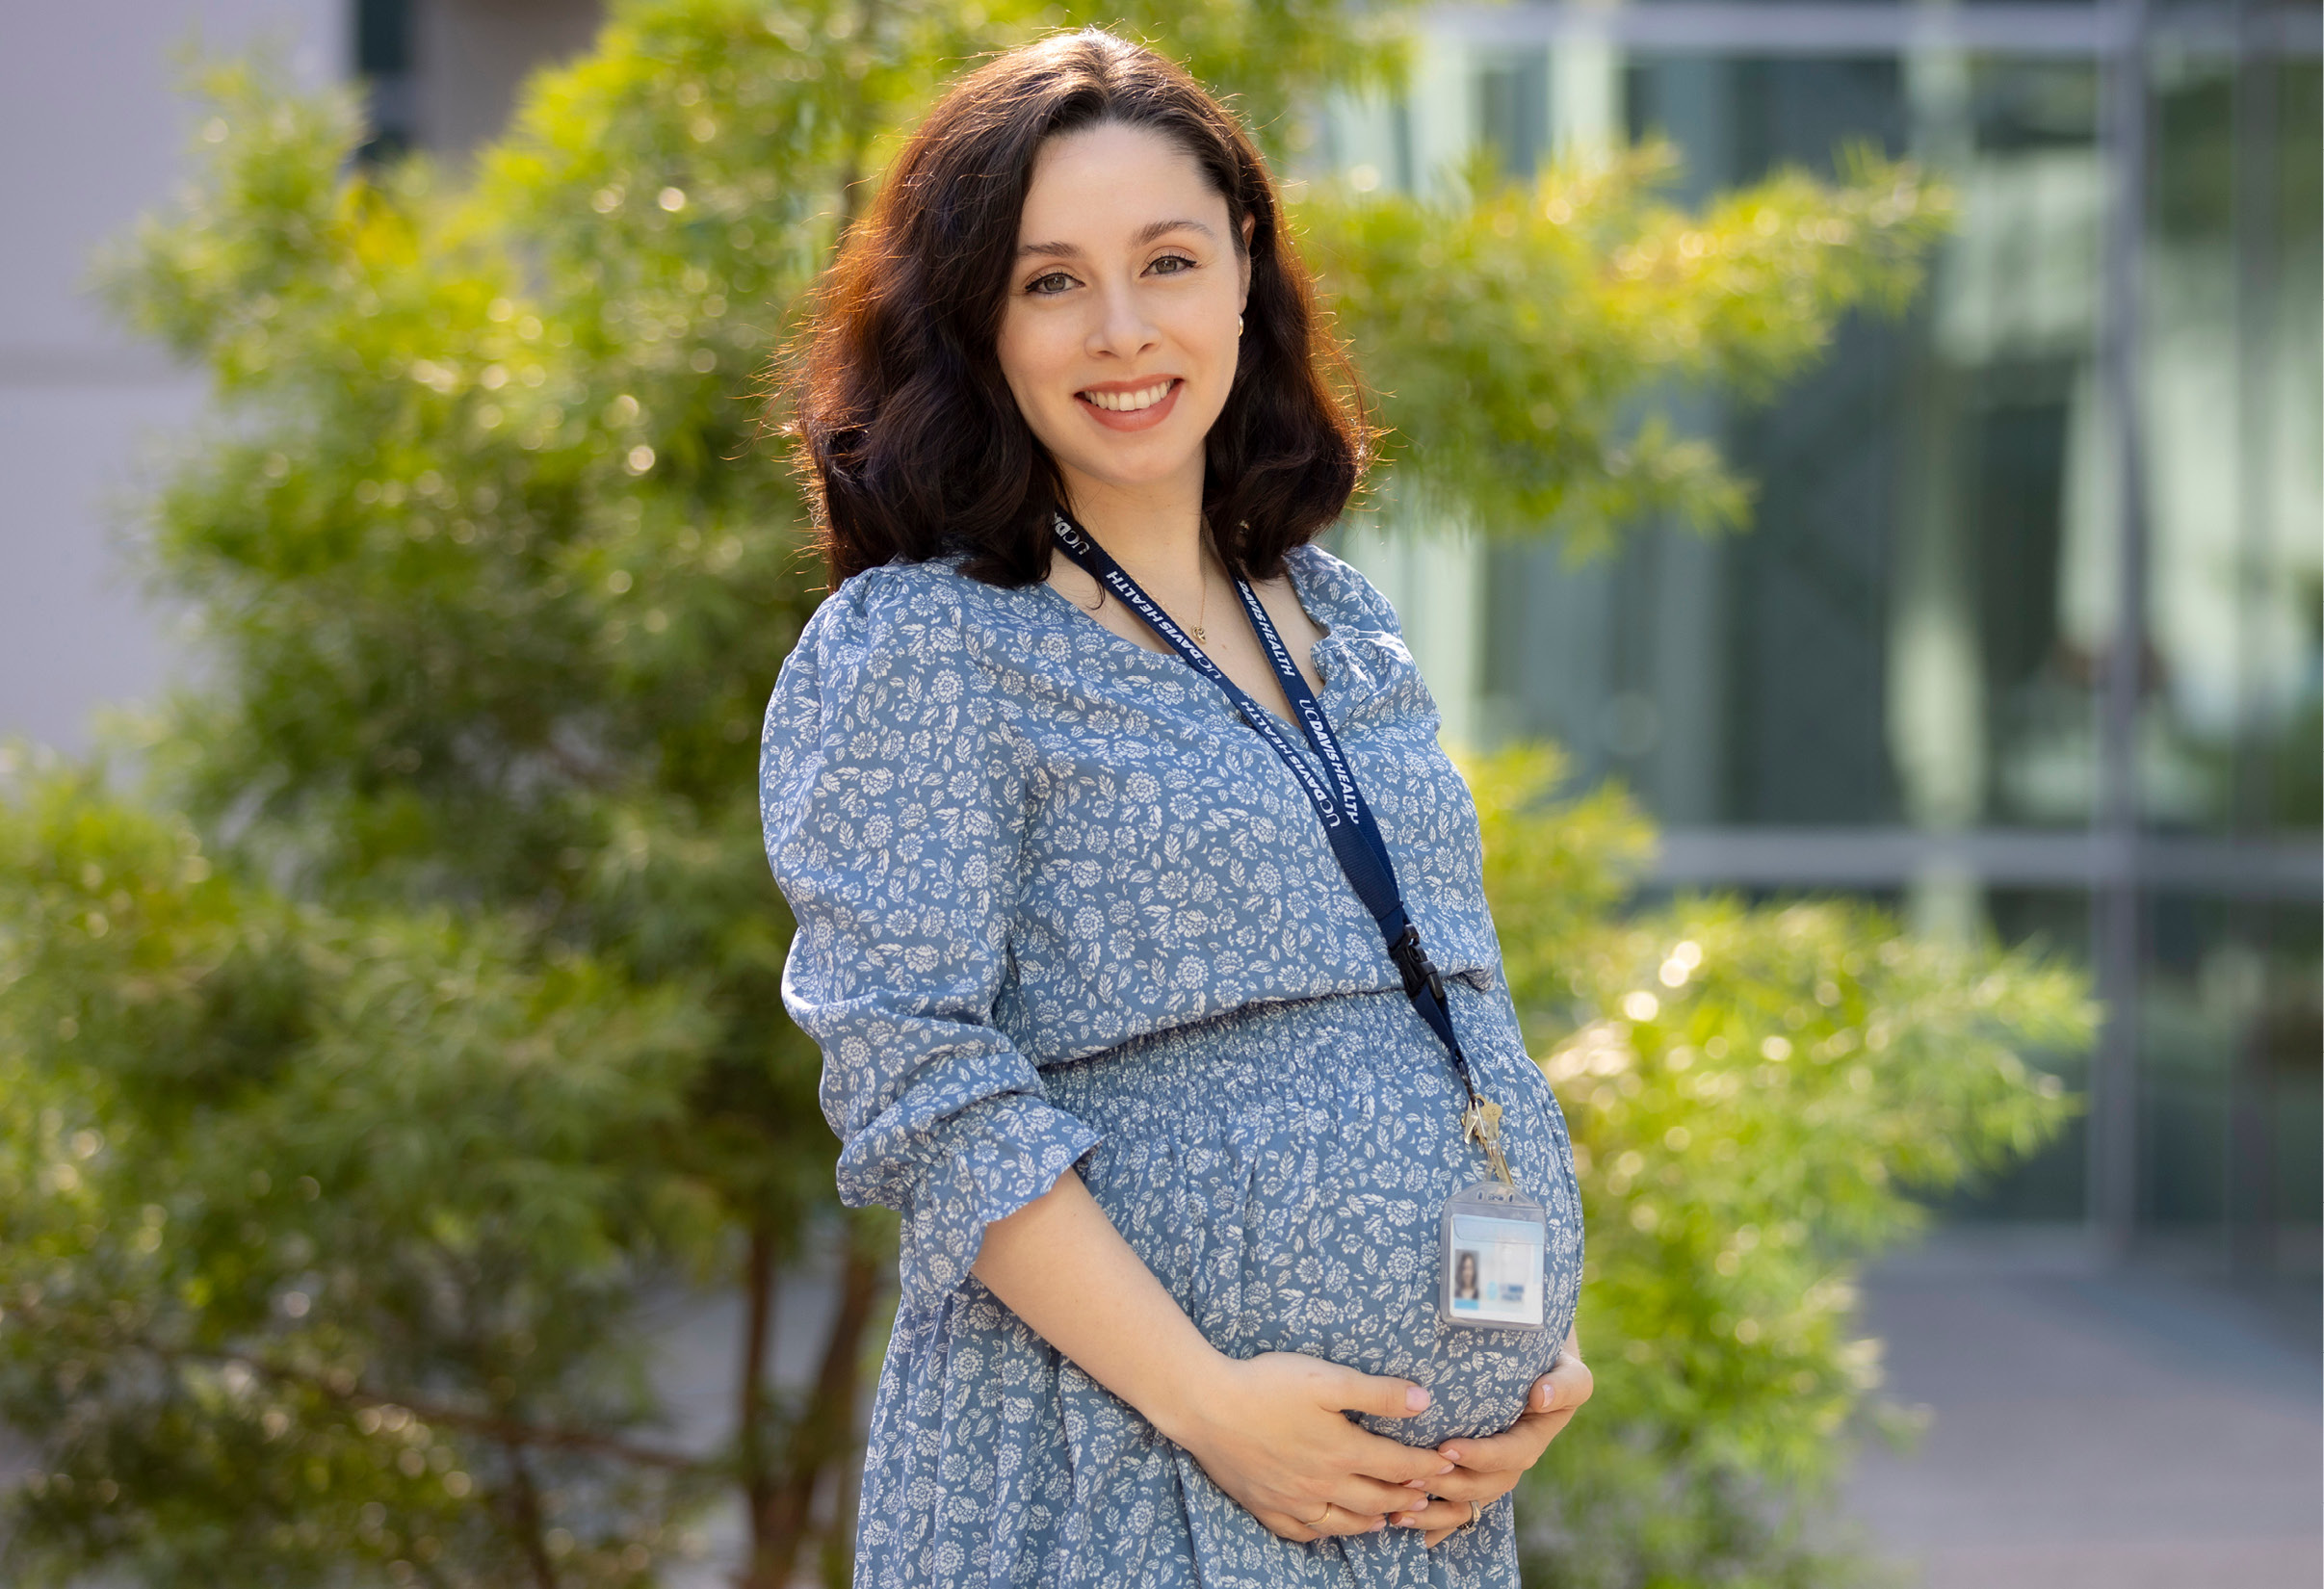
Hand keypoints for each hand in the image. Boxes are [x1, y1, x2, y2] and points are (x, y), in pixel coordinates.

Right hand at [1161, 1351, 1458, 1542]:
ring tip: (1390, 1517)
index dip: (1426, 1466)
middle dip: (1407, 1497)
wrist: (1205, 1406)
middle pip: (1376, 1498)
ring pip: (1343, 1522)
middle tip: (1428, 1498)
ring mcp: (1293, 1500)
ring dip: (1373, 1520)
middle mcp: (1322, 1483)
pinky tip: (1331, 1527)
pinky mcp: (1266, 1506)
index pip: (1397, 1464)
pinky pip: (1303, 1532)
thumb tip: (1424, 1401)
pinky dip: (1326, 1533)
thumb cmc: (1266, 1385)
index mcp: (1342, 1450)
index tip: (1447, 1466)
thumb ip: (1378, 1392)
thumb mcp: (1327, 1378)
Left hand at [1388, 1336, 1592, 1547]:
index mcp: (1531, 1441)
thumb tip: (1541, 1397)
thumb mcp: (1569, 1374)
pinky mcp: (1469, 1477)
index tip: (1447, 1449)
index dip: (1479, 1457)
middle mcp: (1509, 1465)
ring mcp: (1489, 1475)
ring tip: (1399, 1511)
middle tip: (1410, 1479)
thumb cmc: (1550, 1368)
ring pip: (1465, 1504)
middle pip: (1481, 1486)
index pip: (1508, 1456)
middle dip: (1446, 1486)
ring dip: (1433, 1512)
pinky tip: (1400, 1525)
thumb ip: (1565, 1385)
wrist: (1535, 1371)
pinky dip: (1430, 1522)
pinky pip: (1454, 1510)